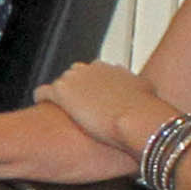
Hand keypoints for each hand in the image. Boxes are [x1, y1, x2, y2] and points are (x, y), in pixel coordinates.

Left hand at [34, 60, 176, 152]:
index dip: (93, 87)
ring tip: (57, 108)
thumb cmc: (146, 112)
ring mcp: (76, 79)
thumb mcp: (149, 95)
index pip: (96, 72)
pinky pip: (43, 92)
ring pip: (60, 82)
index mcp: (112, 69)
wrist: (138, 120)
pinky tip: (42, 105)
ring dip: (60, 95)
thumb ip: (141, 92)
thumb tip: (147, 98)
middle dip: (76, 89)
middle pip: (77, 74)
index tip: (93, 99)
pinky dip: (42, 98)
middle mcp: (93, 69)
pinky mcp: (62, 92)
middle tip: (77, 106)